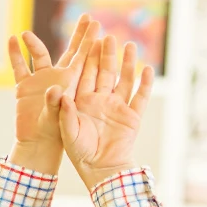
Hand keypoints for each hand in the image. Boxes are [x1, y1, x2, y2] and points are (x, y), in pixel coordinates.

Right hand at [9, 17, 93, 173]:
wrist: (38, 144)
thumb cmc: (54, 134)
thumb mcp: (60, 120)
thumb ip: (56, 105)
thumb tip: (52, 90)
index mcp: (71, 83)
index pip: (83, 58)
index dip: (89, 41)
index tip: (96, 24)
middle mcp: (57, 77)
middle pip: (70, 51)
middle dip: (78, 34)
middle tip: (87, 16)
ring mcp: (40, 80)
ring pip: (39, 55)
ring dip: (34, 43)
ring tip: (27, 33)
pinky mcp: (24, 87)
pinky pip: (19, 67)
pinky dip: (15, 54)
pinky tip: (12, 41)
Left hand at [58, 33, 154, 188]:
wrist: (101, 170)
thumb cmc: (81, 154)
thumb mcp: (69, 133)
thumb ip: (65, 113)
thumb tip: (58, 93)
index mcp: (84, 103)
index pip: (86, 76)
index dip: (89, 59)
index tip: (90, 41)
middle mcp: (101, 101)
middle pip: (105, 73)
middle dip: (107, 55)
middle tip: (108, 36)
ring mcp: (118, 107)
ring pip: (124, 80)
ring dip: (127, 63)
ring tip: (129, 45)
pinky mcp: (133, 115)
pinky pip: (141, 96)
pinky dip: (145, 84)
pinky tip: (148, 69)